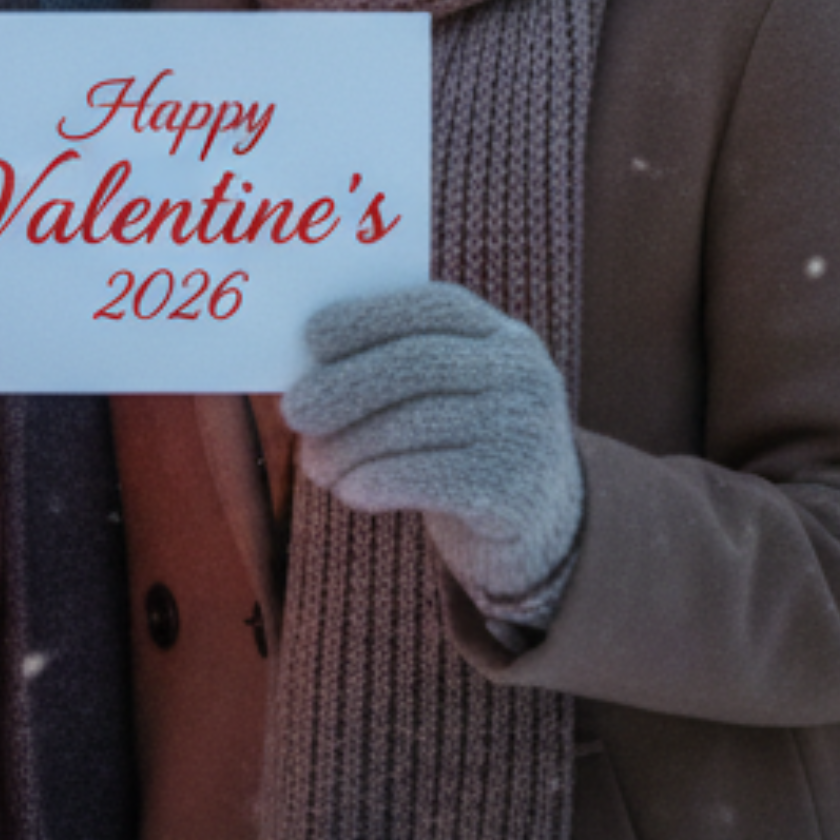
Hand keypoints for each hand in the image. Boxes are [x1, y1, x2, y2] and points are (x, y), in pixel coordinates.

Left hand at [284, 282, 582, 618]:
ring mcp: (523, 431)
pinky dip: (373, 482)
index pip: (435, 307)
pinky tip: (350, 491)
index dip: (370, 316)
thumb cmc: (470, 452)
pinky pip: (422, 477)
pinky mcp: (512, 491)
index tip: (313, 337)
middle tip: (295, 412)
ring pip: (410, 425)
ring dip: (347, 446)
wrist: (544, 532)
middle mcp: (523, 375)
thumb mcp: (456, 397)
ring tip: (315, 465)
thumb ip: (404, 372)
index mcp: (506, 337)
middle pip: (415, 364)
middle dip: (343, 386)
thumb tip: (308, 372)